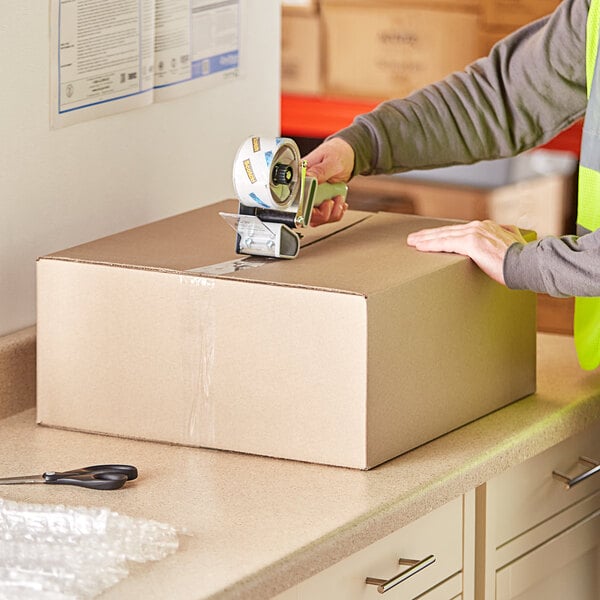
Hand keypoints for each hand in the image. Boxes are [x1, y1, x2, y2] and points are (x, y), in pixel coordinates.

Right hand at [303, 138, 353, 225]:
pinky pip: (324, 216)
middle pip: (304, 213)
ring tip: (338, 200)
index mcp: (300, 176)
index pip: (295, 198)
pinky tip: (339, 203)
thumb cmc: (337, 153)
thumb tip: (307, 178)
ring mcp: (312, 196)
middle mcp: (304, 188)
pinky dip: (335, 213)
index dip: (306, 207)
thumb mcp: (330, 160)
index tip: (320, 203)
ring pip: (315, 217)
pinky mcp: (320, 201)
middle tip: (330, 202)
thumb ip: (319, 171)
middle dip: (321, 213)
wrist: (347, 155)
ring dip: (330, 213)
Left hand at [406, 220, 526, 284]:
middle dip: (429, 235)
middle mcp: (480, 226)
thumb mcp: (512, 246)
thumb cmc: (522, 262)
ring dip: (425, 239)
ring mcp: (475, 233)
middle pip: (448, 231)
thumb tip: (508, 242)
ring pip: (443, 236)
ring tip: (412, 242)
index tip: (430, 236)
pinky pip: (445, 243)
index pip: (459, 230)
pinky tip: (420, 247)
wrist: (530, 265)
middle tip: (414, 238)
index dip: (443, 233)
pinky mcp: (471, 243)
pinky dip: (431, 245)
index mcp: (488, 227)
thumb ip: (505, 241)